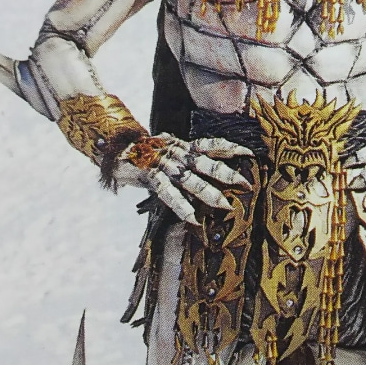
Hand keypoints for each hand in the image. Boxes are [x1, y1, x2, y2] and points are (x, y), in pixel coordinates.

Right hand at [113, 133, 253, 224]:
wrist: (115, 149)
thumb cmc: (146, 154)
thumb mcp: (169, 151)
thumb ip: (186, 158)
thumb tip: (206, 171)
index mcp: (184, 147)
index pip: (212, 145)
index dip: (231, 148)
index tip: (250, 154)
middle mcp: (178, 154)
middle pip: (207, 163)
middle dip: (228, 174)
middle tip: (247, 184)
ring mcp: (166, 165)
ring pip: (192, 180)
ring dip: (210, 194)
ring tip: (226, 206)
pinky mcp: (151, 177)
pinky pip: (169, 194)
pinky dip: (182, 207)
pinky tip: (193, 219)